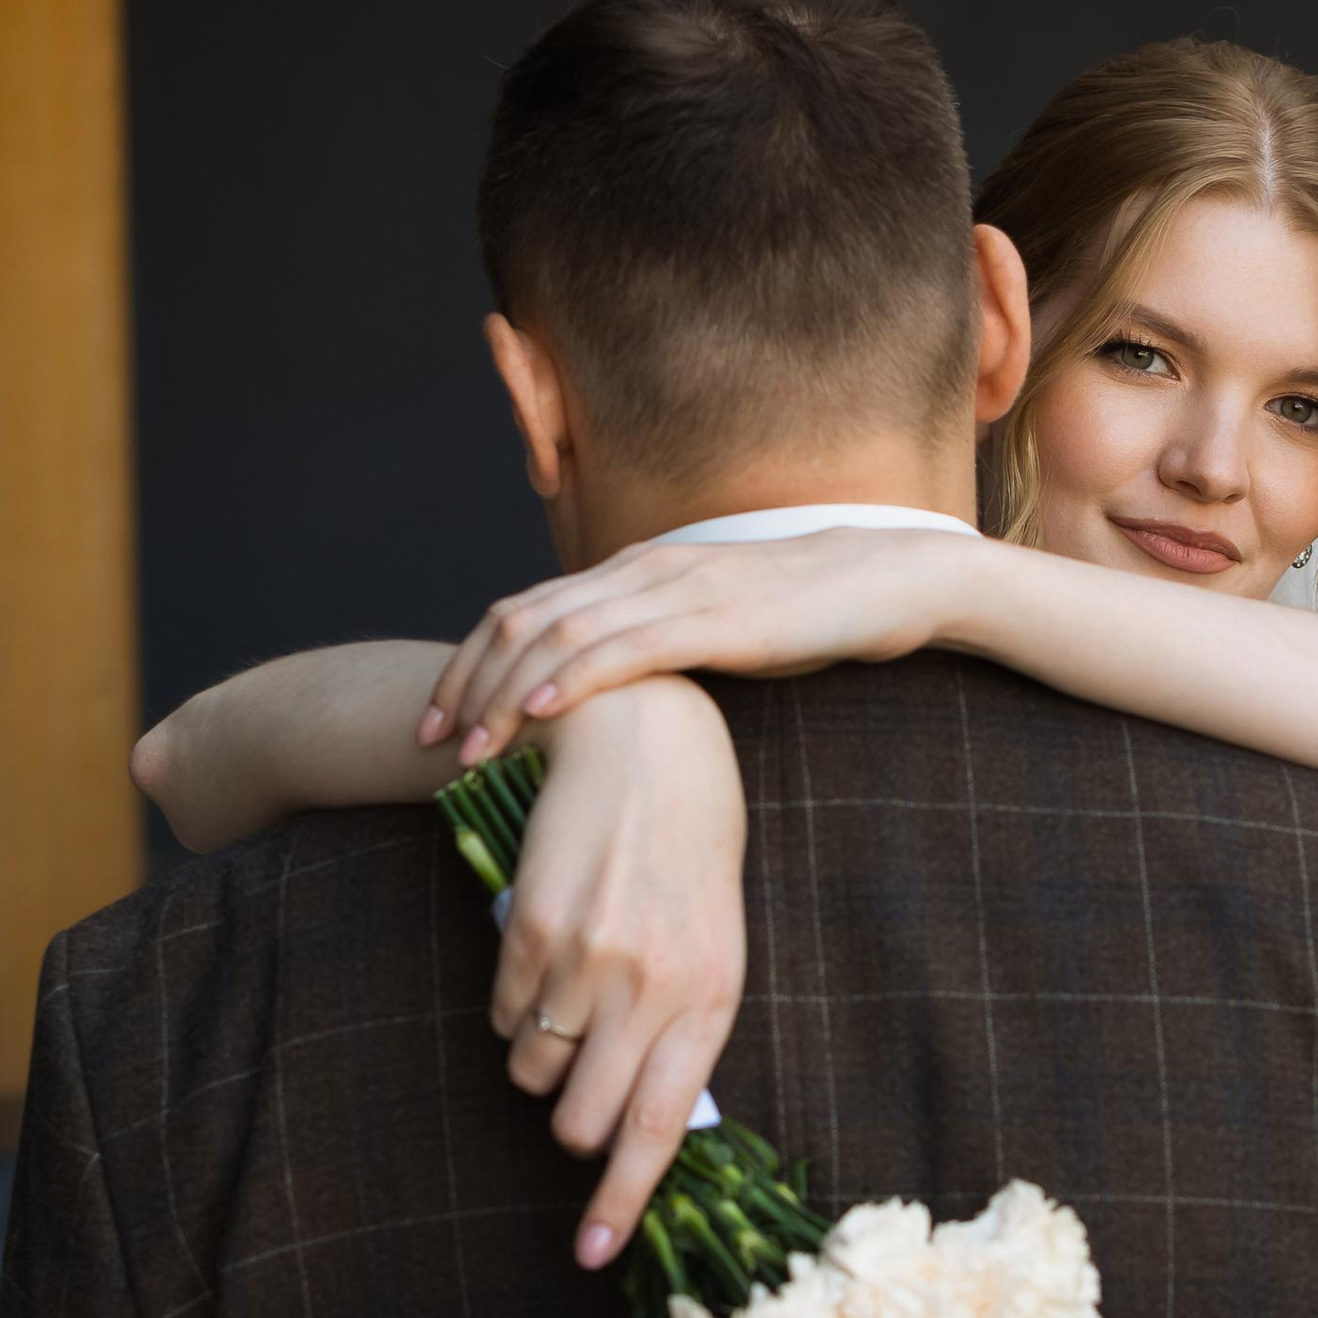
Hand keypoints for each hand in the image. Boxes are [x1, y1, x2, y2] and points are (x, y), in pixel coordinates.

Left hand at [418, 526, 982, 767]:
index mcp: (635, 571)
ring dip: (506, 692)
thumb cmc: (806, 614)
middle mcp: (641, 571)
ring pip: (561, 635)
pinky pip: (627, 648)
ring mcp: (675, 590)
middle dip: (468, 682)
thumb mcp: (713, 627)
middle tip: (430, 738)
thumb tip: (616, 700)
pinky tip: (541, 715)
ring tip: (471, 747)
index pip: (526, 612)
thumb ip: (660, 646)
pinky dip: (573, 680)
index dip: (472, 664)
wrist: (887, 582)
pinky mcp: (714, 618)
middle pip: (522, 619)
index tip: (440, 719)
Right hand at [490, 682, 748, 1265]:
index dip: (622, 1199)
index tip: (591, 1251)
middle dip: (571, 1123)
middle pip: (582, 1119)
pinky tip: (545, 954)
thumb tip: (636, 1125)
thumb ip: (682, 1034)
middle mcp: (651, 988)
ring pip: (533, 1070)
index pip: (658, 1129)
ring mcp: (587, 959)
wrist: (647, 748)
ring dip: (539, 1059)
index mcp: (711, 1000)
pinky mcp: (531, 928)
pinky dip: (514, 1007)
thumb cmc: (690, 860)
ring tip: (569, 999)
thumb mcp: (713, 948)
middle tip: (579, 1083)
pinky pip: (502, 1015)